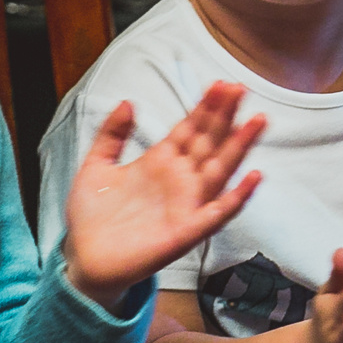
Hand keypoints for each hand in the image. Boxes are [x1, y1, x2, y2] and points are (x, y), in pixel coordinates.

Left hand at [62, 87, 264, 307]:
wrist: (84, 258)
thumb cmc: (91, 216)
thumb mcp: (96, 166)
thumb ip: (111, 135)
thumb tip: (128, 102)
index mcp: (160, 162)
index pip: (190, 128)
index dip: (206, 107)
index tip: (221, 84)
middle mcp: (179, 180)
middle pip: (209, 142)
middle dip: (225, 116)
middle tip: (241, 88)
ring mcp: (186, 204)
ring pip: (220, 170)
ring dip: (240, 147)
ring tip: (257, 121)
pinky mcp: (187, 231)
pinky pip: (218, 213)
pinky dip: (238, 197)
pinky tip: (254, 177)